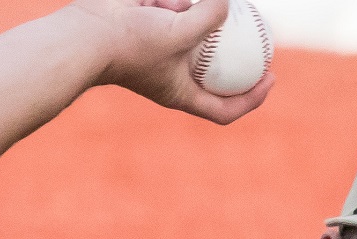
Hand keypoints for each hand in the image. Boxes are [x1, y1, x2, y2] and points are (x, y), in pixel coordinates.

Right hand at [69, 0, 273, 123]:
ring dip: (190, 14)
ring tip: (169, 6)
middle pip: (215, 73)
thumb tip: (229, 3)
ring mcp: (162, 52)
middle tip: (258, 33)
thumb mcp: (180, 32)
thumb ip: (210, 17)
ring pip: (195, 33)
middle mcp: (173, 78)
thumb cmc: (130, 44)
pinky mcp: (151, 29)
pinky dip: (173, 2)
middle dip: (235, 53)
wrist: (85, 34)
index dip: (253, 99)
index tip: (271, 76)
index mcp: (181, 95)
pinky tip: (155, 0)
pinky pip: (175, 13)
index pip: (225, 110)